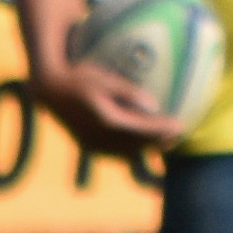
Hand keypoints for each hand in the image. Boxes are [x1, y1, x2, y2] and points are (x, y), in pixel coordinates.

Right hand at [31, 57, 182, 152]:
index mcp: (106, 120)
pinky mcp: (89, 148)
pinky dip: (133, 151)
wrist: (51, 90)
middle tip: (179, 133)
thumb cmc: (80, 77)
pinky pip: (116, 155)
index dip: (163, 128)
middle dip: (160, 141)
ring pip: (129, 154)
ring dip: (149, 148)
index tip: (181, 124)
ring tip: (167, 141)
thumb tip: (154, 105)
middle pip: (138, 145)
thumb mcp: (105, 78)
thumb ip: (130, 92)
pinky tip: (144, 145)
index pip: (142, 129)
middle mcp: (99, 137)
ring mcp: (92, 146)